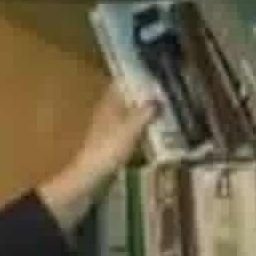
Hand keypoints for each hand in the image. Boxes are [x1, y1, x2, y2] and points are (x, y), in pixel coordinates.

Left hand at [38, 84, 157, 233]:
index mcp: (108, 104)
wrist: (86, 182)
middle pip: (127, 100)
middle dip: (145, 97)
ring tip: (167, 112)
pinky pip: (128, 135)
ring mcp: (107, 132)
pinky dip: (140, 133)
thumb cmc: (107, 151)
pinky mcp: (109, 149)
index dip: (137, 77)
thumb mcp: (130, 128)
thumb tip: (158, 100)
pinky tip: (154, 136)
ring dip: (144, 115)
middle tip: (168, 94)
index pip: (122, 83)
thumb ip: (145, 112)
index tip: (157, 73)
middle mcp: (106, 114)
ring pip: (128, 117)